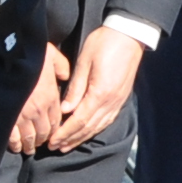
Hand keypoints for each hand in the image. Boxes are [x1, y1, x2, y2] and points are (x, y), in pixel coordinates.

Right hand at [7, 39, 70, 153]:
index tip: (52, 134)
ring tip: (28, 149)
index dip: (54, 130)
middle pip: (44, 132)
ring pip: (30, 137)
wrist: (8, 55)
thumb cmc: (29, 53)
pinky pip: (13, 137)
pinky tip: (16, 148)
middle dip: (42, 140)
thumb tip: (64, 76)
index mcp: (50, 96)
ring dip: (30, 145)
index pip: (56, 120)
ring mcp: (23, 115)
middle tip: (39, 144)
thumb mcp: (52, 55)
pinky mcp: (8, 117)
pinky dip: (15, 145)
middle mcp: (39, 109)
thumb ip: (62, 67)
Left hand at [47, 27, 147, 151]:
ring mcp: (118, 102)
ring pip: (98, 126)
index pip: (79, 120)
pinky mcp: (121, 99)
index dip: (65, 133)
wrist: (129, 35)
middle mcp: (111, 102)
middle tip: (55, 148)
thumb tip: (65, 110)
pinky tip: (86, 133)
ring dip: (81, 138)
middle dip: (70, 139)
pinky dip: (94, 129)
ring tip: (67, 145)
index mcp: (100, 93)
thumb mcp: (84, 62)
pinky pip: (106, 120)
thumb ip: (75, 88)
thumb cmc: (104, 43)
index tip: (52, 141)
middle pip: (88, 128)